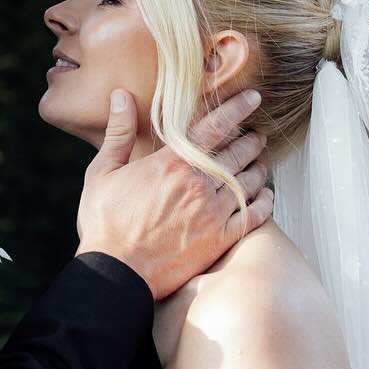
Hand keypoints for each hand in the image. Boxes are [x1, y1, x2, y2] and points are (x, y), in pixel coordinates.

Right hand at [76, 87, 272, 299]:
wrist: (117, 273)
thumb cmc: (105, 223)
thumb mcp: (103, 173)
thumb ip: (118, 132)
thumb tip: (121, 96)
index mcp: (173, 163)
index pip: (215, 126)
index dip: (237, 108)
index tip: (253, 98)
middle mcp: (199, 184)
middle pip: (238, 152)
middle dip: (251, 140)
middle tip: (256, 135)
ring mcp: (213, 212)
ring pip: (250, 181)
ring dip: (258, 168)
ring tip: (259, 163)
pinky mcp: (220, 239)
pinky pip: (255, 215)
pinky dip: (264, 202)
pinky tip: (265, 196)